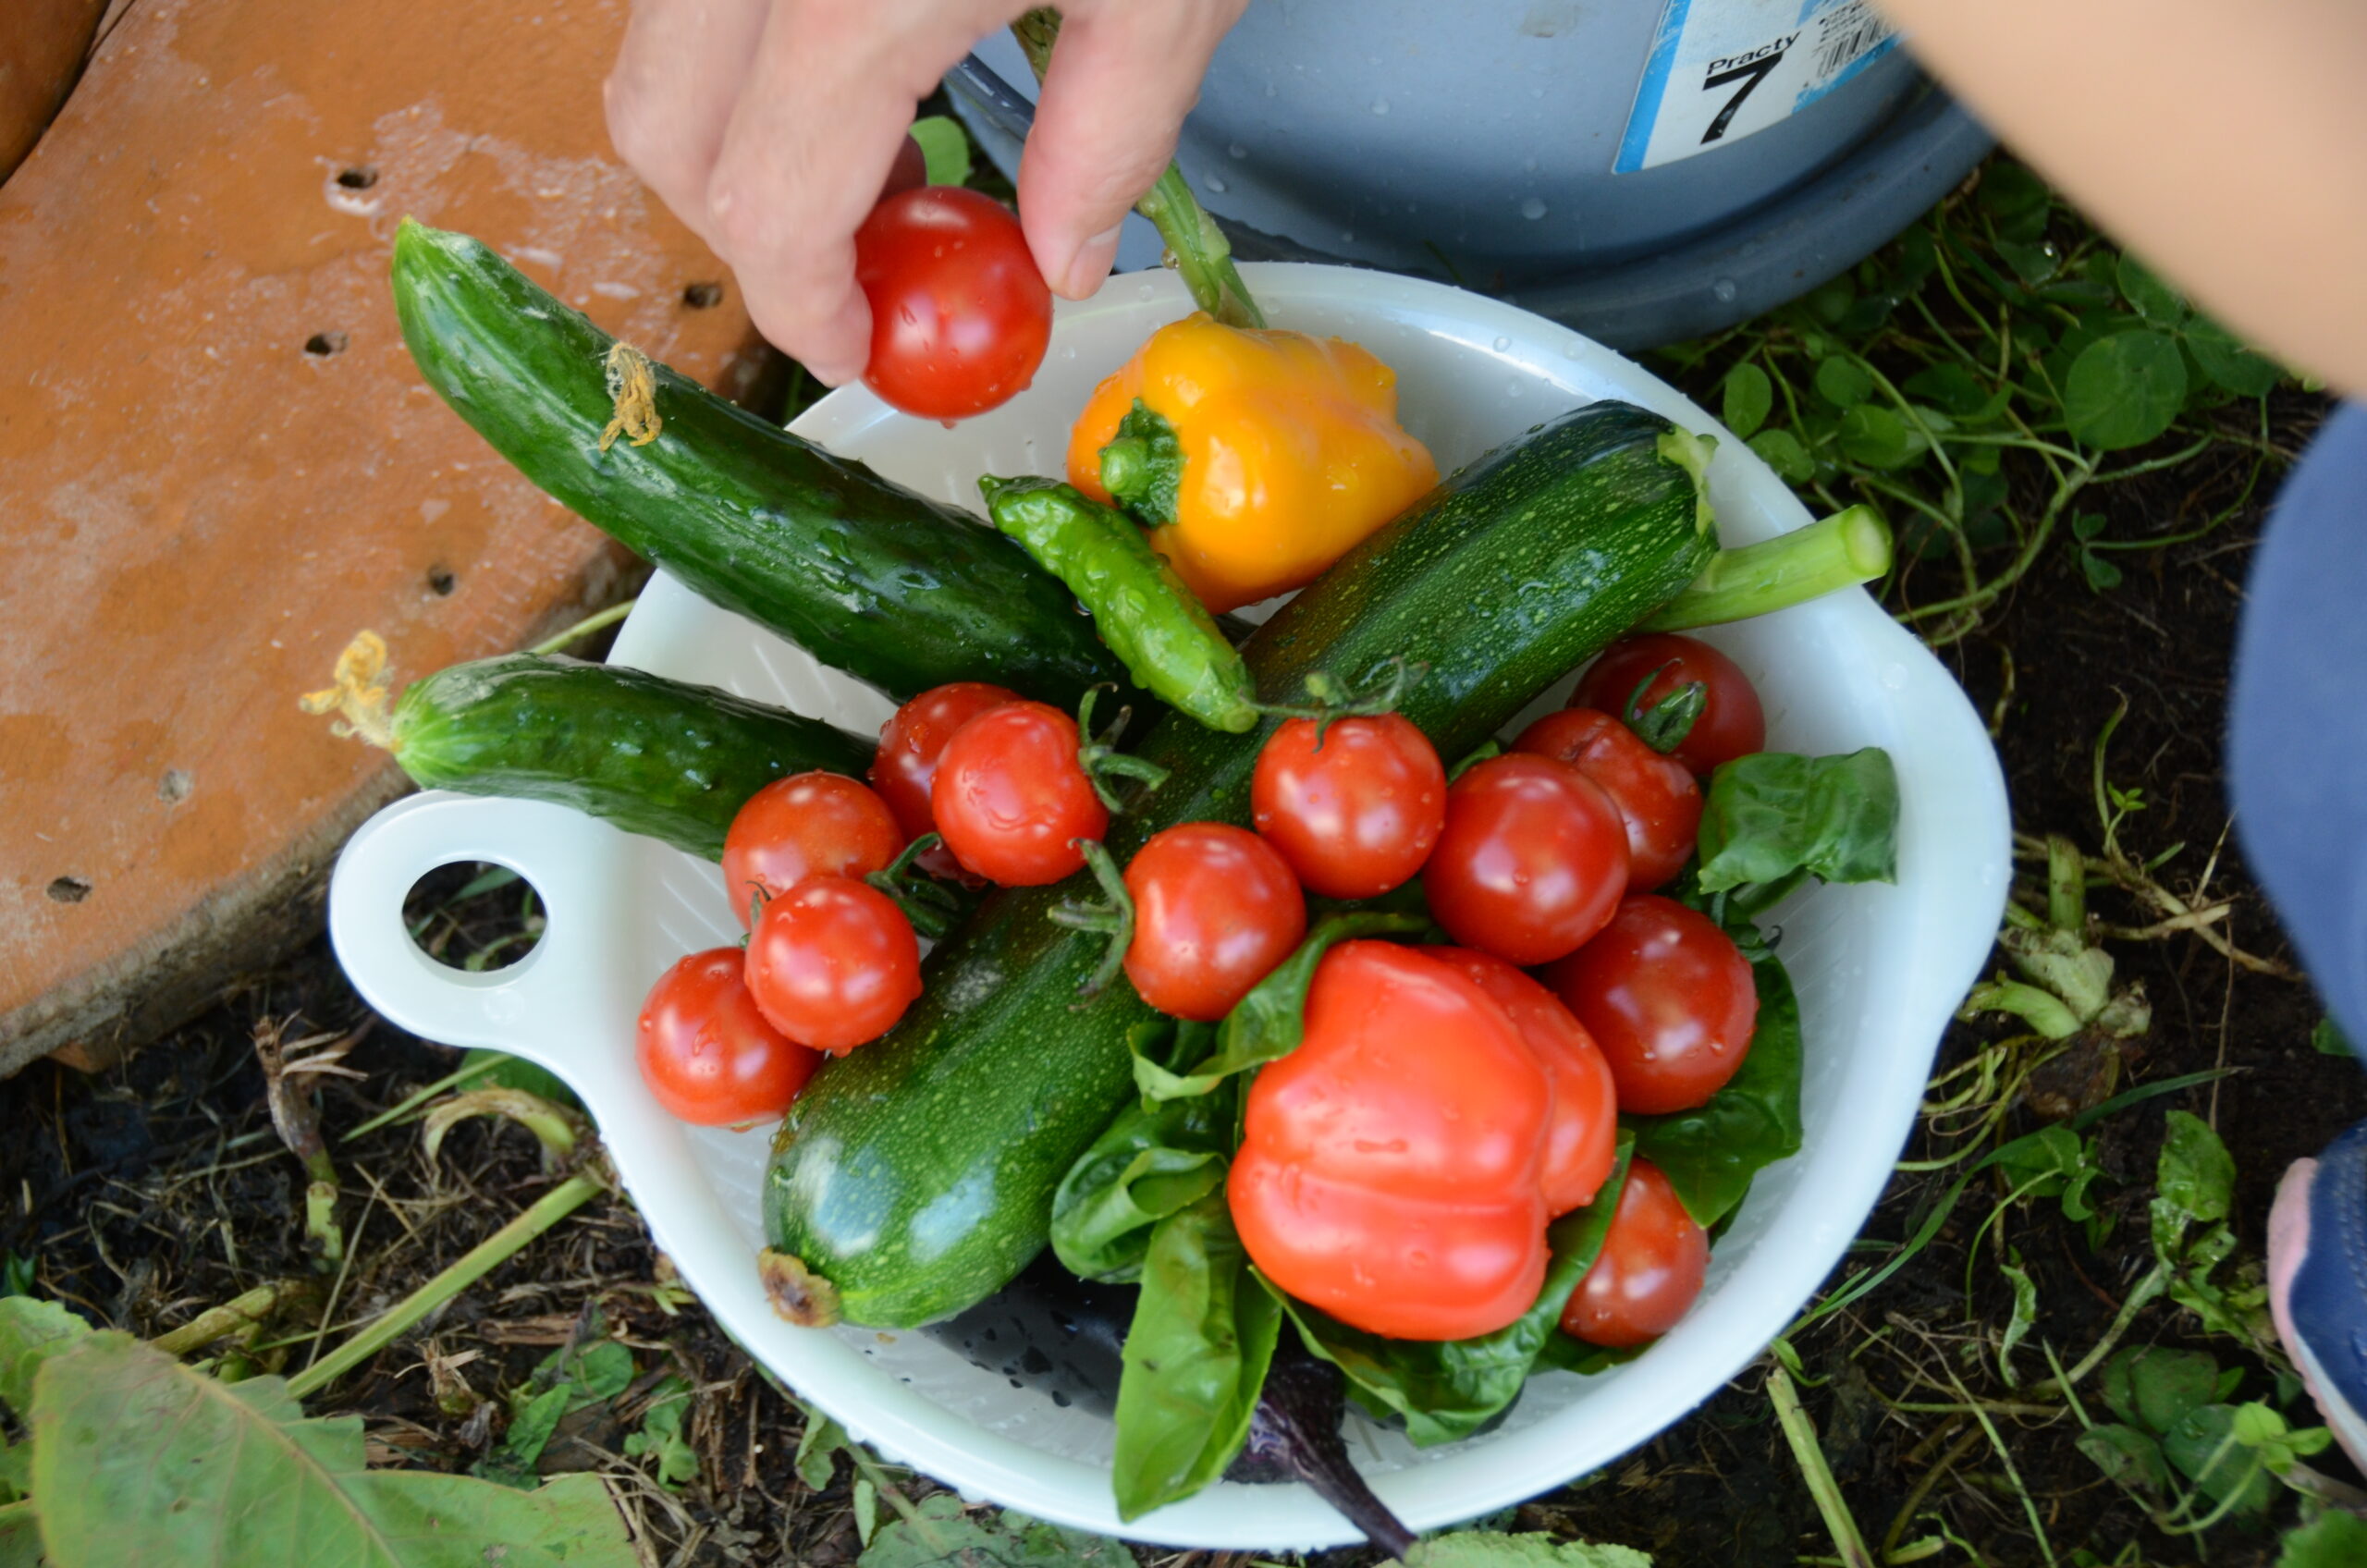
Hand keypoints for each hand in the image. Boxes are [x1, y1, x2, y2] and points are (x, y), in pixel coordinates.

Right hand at [605, 0, 1247, 385]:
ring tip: (891, 140)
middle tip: (877, 254)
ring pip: (660, 43)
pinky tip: (865, 37)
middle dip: (748, 224)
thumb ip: (1107, 133)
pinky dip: (752, 39)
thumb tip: (1061, 256)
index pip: (767, 206)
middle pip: (661, 129)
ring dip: (744, 130)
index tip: (864, 344)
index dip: (806, 306)